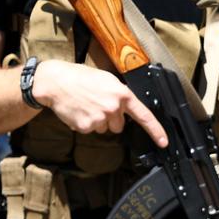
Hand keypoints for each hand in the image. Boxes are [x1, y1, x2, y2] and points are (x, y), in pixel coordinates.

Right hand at [34, 60, 167, 147]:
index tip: (163, 142)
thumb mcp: (105, 79)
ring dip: (96, 120)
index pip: (144, 115)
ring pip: (103, 129)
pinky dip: (84, 123)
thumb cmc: (78, 77)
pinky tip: (77, 110)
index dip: (156, 130)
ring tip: (85, 105)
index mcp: (121, 94)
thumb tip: (124, 108)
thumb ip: (119, 94)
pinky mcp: (86, 126)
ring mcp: (99, 118)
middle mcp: (113, 108)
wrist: (55, 82)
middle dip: (110, 118)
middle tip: (97, 104)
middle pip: (119, 125)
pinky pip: (90, 130)